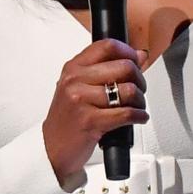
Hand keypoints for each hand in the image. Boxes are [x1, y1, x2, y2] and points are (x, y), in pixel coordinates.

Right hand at [41, 39, 147, 180]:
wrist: (51, 147)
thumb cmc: (68, 118)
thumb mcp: (79, 87)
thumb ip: (106, 69)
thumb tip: (139, 56)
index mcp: (73, 68)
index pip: (107, 46)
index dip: (128, 52)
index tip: (136, 62)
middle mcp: (75, 81)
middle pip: (124, 67)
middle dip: (140, 80)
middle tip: (139, 90)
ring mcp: (81, 100)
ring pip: (129, 90)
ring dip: (141, 101)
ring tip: (137, 106)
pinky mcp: (91, 121)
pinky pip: (127, 113)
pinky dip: (140, 116)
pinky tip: (138, 118)